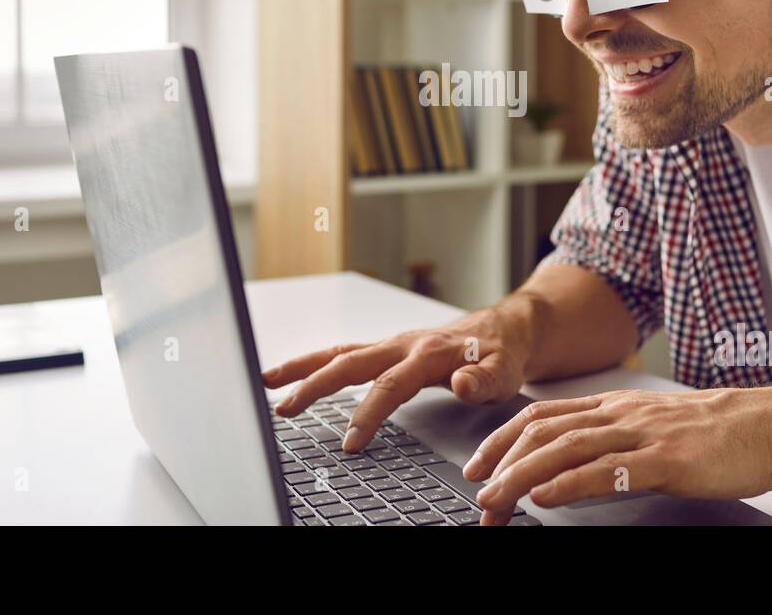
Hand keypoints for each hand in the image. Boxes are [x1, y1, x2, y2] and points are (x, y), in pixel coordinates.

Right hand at [261, 300, 535, 452]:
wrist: (504, 329)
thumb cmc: (502, 352)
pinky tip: (292, 375)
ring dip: (303, 367)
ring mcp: (391, 345)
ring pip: (339, 352)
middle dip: (313, 385)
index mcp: (428, 353)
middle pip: (350, 362)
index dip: (369, 414)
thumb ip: (484, 380)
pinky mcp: (387, 350)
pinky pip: (345, 353)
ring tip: (267, 382)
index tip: (351, 442)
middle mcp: (403, 344)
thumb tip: (462, 383)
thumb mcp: (505, 370)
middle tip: (283, 409)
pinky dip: (316, 362)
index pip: (390, 385)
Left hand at [463, 388, 771, 523]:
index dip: (503, 438)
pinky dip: (570, 482)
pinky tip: (546, 495)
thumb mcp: (654, 426)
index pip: (542, 415)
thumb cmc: (719, 430)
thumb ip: (615, 441)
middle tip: (476, 490)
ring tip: (495, 497)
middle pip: (543, 430)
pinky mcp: (666, 459)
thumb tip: (575, 467)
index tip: (478, 463)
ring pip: (566, 448)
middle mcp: (621, 414)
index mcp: (615, 405)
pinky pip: (609, 470)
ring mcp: (642, 434)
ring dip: (522, 474)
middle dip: (501, 460)